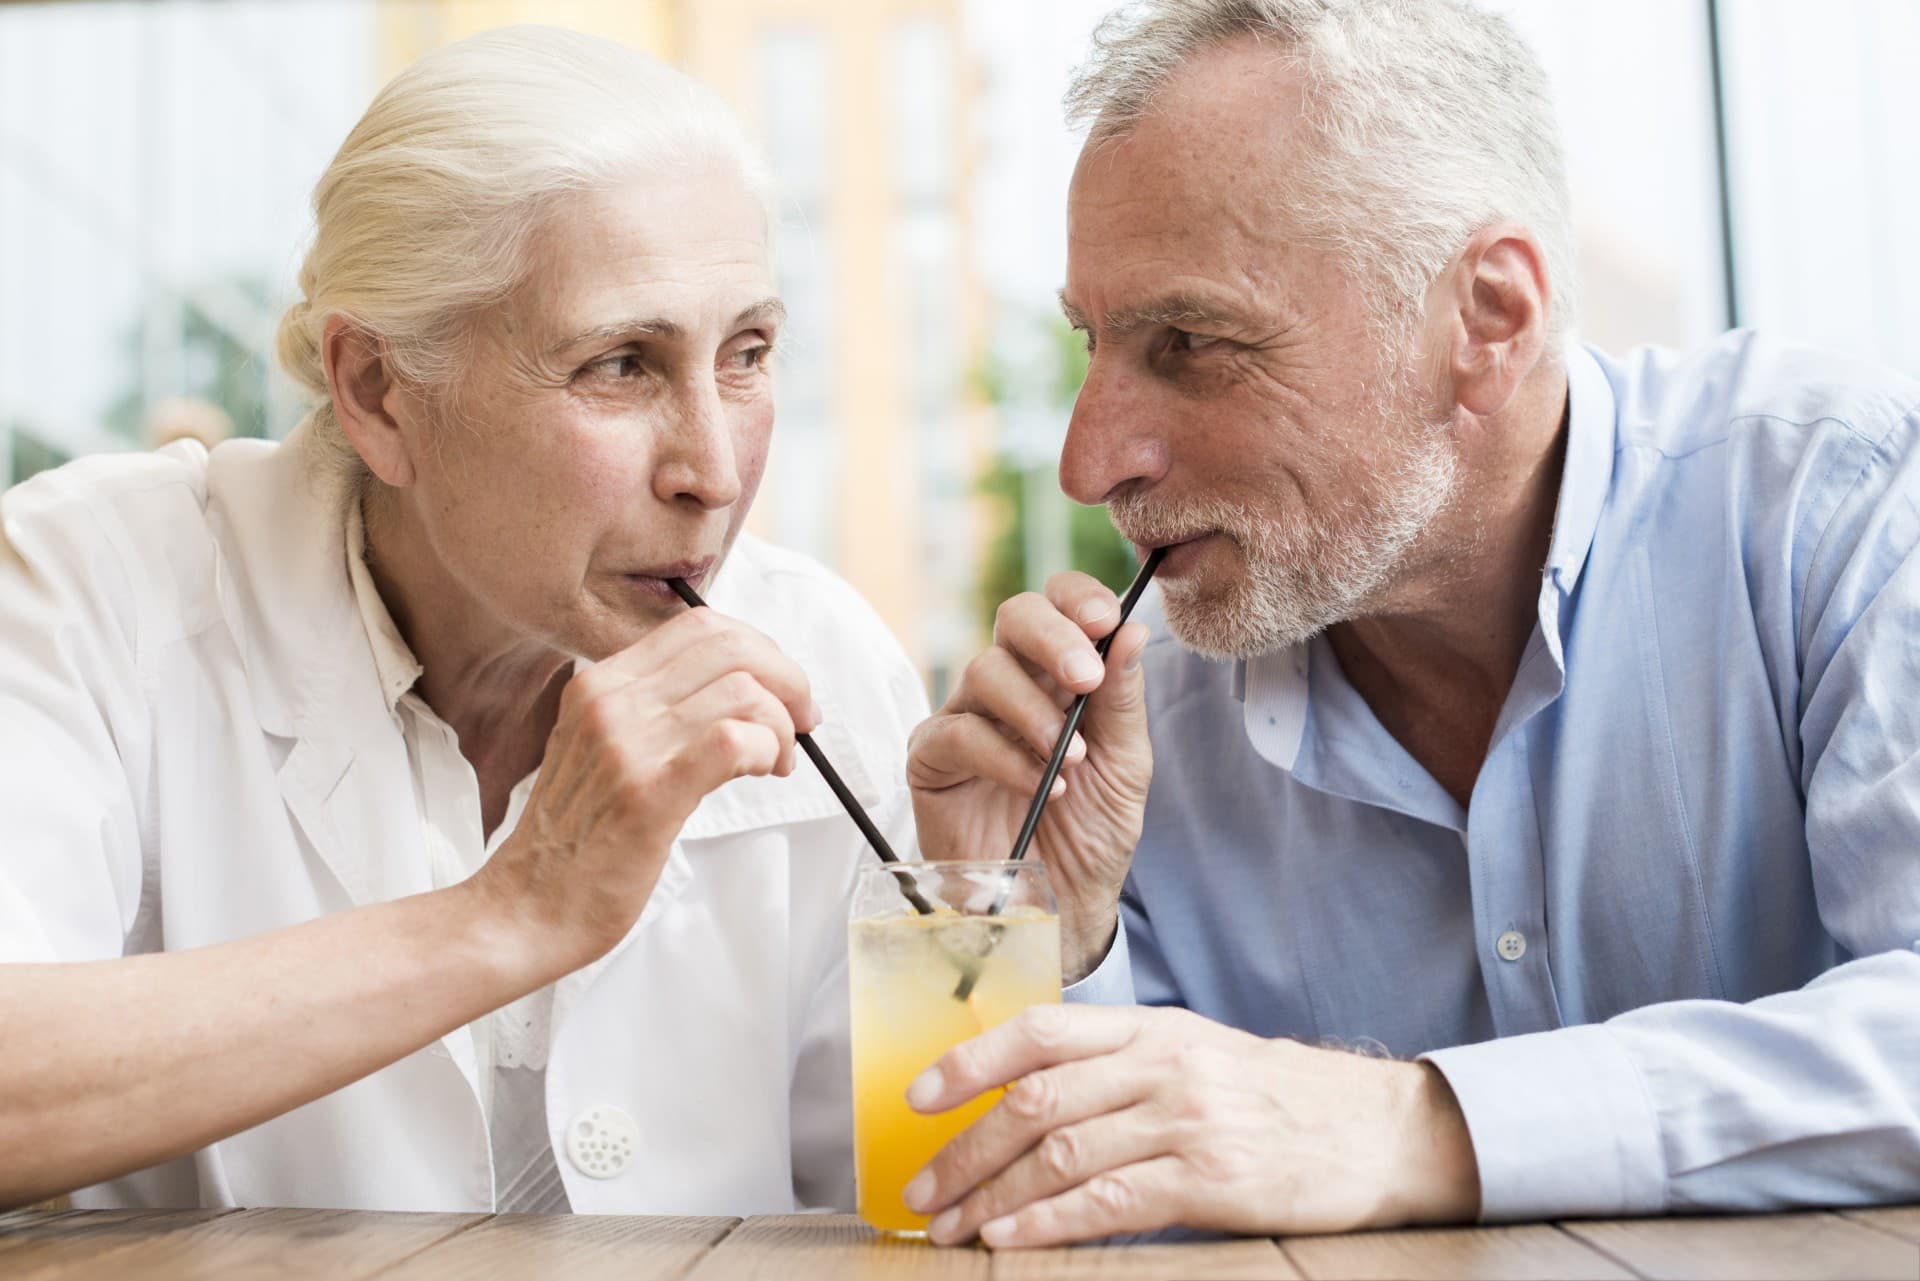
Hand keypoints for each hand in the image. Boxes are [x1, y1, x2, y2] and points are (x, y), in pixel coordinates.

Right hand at [471, 606, 816, 970]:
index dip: (758, 650)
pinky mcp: (649, 792)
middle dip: (787, 679)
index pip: (699, 626)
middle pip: (730, 646)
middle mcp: (609, 701)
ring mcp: (626, 743)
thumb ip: (652, 711)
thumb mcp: (598, 749)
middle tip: (801, 721)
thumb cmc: (574, 840)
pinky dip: (768, 749)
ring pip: (743, 691)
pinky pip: (735, 740)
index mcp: (598, 684)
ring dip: (782, 725)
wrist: (526, 908)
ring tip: (777, 762)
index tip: (779, 689)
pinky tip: (764, 772)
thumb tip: (741, 690)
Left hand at [901, 1005, 1481, 1246]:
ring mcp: (1186, 1120)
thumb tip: (1027, 1103)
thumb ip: (1120, 1067)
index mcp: (1152, 1028)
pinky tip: (1011, 1240)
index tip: (918, 1095)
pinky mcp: (1210, 1180)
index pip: (1041, 1031)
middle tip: (921, 1192)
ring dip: (992, 1198)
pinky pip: (1109, 1203)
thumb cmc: (1279, 1098)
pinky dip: (1047, 1224)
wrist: (1378, 1130)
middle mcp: (1162, 1065)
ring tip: (953, 1229)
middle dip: (964, 1150)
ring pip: (1061, 1154)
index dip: (970, 1061)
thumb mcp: (1196, 1054)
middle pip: (1036, 1100)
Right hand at [907, 573, 1151, 980]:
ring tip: (1067, 761)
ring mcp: (967, 717)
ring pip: (985, 671)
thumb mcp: (1126, 765)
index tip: (1106, 618)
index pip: (1059, 605)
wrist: (1060, 906)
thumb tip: (1132, 629)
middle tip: (1085, 679)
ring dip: (1034, 712)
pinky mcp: (932, 759)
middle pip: (1014, 615)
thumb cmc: (1092, 834)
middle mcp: (1011, 686)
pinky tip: (1038, 786)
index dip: (1078, 598)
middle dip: (1054, 638)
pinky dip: (1004, 755)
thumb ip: (1124, 699)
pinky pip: (958, 732)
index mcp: (1060, 674)